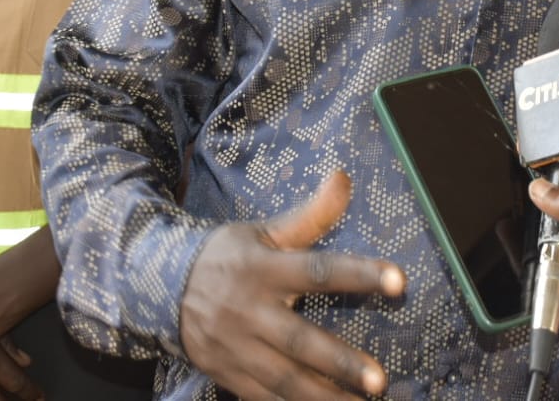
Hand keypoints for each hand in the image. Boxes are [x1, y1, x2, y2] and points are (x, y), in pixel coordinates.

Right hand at [180, 170, 406, 400]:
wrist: (159, 286)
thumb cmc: (226, 256)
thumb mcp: (263, 232)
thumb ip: (309, 215)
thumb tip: (344, 178)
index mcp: (263, 269)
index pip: (318, 270)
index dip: (359, 274)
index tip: (399, 280)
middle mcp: (249, 311)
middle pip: (300, 340)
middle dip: (340, 362)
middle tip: (379, 380)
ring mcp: (236, 347)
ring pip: (284, 378)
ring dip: (323, 397)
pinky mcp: (227, 374)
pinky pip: (264, 397)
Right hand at [528, 180, 558, 386]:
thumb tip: (540, 188)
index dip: (556, 201)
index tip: (529, 197)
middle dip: (545, 240)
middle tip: (536, 240)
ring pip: (555, 268)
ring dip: (545, 269)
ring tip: (538, 267)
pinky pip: (556, 299)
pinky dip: (544, 298)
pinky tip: (537, 292)